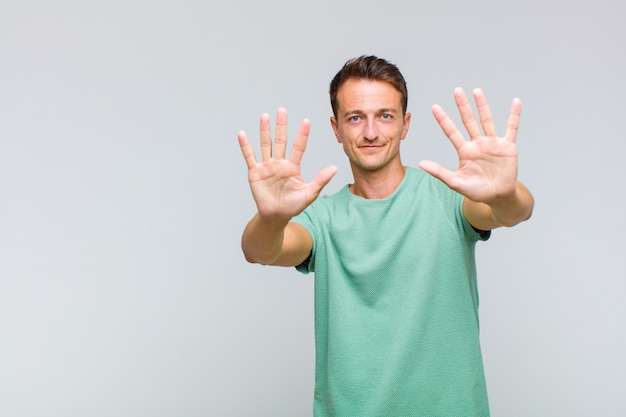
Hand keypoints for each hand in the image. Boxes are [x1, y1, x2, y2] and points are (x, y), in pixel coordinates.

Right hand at [238, 108, 337, 219]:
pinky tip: (242, 134)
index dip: (302, 135)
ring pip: (266, 145)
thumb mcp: (309, 193)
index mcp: (292, 167)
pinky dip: (245, 146)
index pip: (298, 147)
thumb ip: (321, 180)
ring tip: (265, 116)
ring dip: (265, 131)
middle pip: (281, 140)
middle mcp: (279, 163)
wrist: (275, 216)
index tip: (306, 121)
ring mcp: (267, 166)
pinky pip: (250, 156)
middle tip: (282, 110)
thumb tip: (335, 168)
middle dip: (281, 126)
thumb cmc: (293, 206)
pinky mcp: (255, 172)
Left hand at [419, 88, 520, 203]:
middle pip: (468, 121)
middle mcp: (477, 144)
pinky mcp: (508, 146)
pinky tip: (516, 102)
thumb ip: (439, 172)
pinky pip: (512, 128)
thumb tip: (421, 164)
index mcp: (465, 151)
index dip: (444, 120)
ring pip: (487, 120)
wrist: (498, 197)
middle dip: (463, 106)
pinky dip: (514, 115)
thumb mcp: (456, 182)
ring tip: (476, 91)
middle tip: (457, 90)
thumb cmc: (477, 191)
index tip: (435, 107)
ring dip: (482, 106)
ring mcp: (493, 143)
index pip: (452, 132)